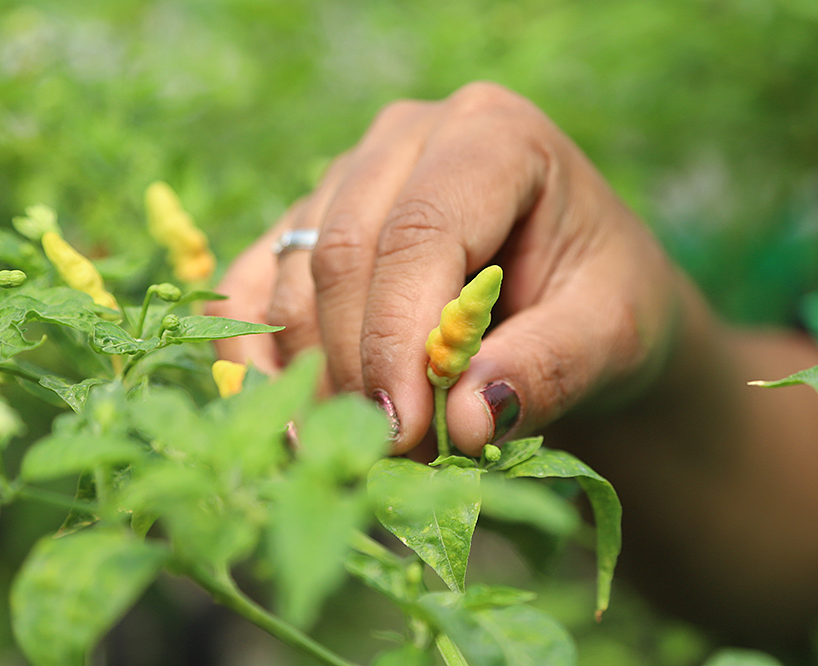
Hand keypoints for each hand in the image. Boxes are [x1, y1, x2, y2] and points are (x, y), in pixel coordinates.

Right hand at [208, 81, 683, 455]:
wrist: (573, 293)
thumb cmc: (598, 299)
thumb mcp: (611, 332)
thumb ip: (549, 367)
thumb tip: (464, 422)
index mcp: (492, 134)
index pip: (420, 230)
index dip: (400, 335)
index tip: (405, 429)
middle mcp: (405, 139)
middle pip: (344, 252)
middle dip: (360, 367)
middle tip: (389, 454)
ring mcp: (343, 177)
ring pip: (294, 279)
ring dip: (317, 376)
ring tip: (364, 447)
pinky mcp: (303, 226)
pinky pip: (254, 289)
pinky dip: (258, 360)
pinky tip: (290, 420)